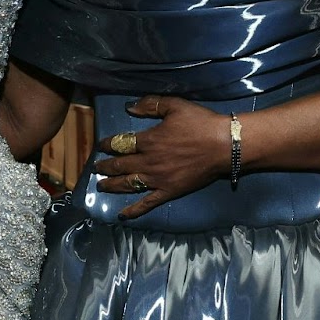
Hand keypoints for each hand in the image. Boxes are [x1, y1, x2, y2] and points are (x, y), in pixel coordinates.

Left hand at [93, 95, 228, 219]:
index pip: (120, 143)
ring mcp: (157, 179)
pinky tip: (122, 214)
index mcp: (148, 141)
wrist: (224, 145)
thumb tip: (128, 108)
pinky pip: (147, 203)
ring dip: (112, 185)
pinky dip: (133, 210)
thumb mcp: (175, 106)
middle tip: (96, 167)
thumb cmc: (200, 123)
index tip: (101, 145)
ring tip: (101, 186)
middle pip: (120, 165)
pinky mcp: (168, 192)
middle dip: (105, 166)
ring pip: (127, 184)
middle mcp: (148, 162)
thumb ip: (150, 105)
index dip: (108, 144)